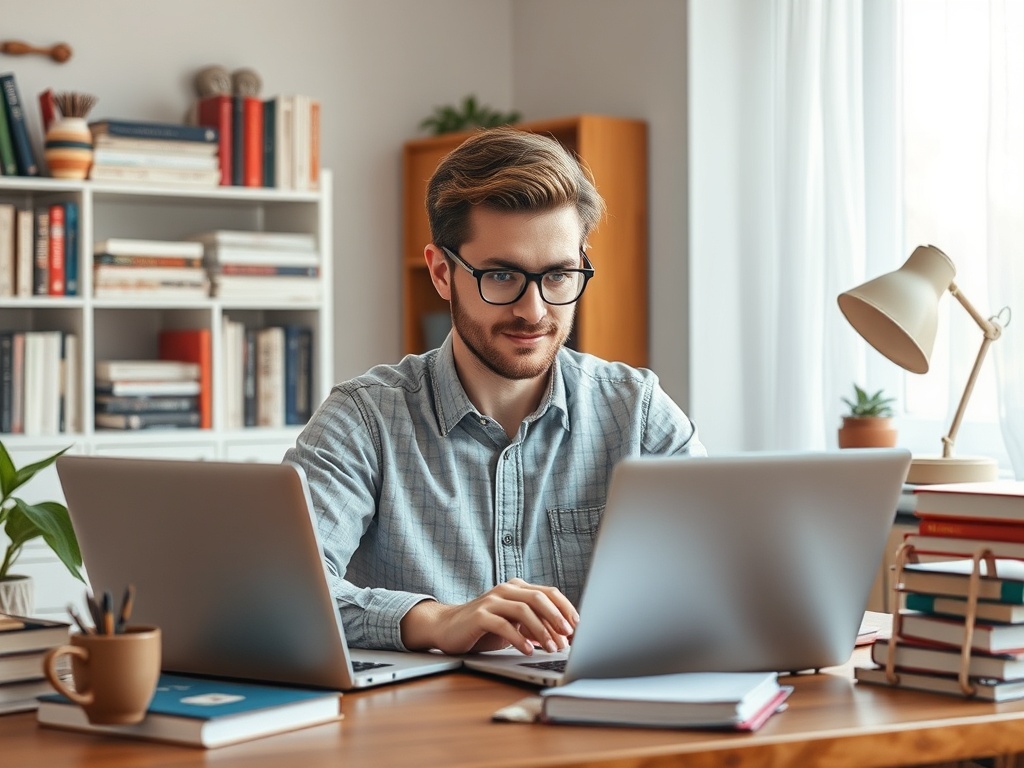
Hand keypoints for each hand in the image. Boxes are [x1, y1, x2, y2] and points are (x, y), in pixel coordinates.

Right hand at [400, 578, 578, 655]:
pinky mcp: (480, 615)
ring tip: (552, 648)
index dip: (565, 607)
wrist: (447, 627)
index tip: (577, 625)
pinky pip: (504, 625)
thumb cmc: (484, 628)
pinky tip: (528, 650)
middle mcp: (506, 590)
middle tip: (568, 636)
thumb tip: (563, 637)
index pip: (548, 592)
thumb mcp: (513, 624)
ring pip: (524, 610)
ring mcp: (492, 601)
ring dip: (541, 630)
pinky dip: (519, 639)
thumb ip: (534, 625)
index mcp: (517, 588)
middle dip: (557, 617)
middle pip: (539, 598)